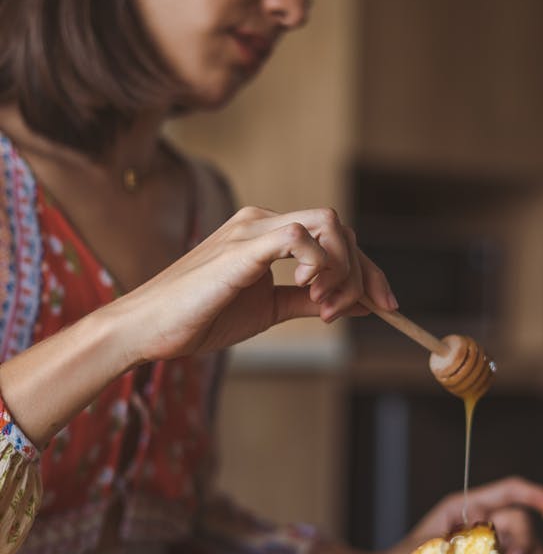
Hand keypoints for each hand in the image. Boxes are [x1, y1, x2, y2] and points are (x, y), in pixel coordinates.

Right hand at [115, 205, 394, 364]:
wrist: (147, 330)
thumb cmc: (199, 319)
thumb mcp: (267, 310)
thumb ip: (309, 301)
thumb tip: (358, 303)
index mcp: (267, 234)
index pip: (334, 236)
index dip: (367, 269)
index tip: (384, 306)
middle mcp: (262, 222)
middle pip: (339, 226)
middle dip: (364, 270)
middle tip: (362, 309)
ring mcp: (252, 230)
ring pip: (327, 224)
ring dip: (343, 268)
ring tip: (326, 306)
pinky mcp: (242, 246)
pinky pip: (299, 236)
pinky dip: (320, 264)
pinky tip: (309, 291)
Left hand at [386, 478, 542, 553]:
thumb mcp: (428, 550)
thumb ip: (460, 545)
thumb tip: (494, 543)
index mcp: (462, 507)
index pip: (506, 491)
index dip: (533, 494)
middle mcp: (476, 520)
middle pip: (517, 519)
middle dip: (527, 539)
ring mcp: (481, 540)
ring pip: (520, 540)